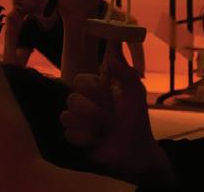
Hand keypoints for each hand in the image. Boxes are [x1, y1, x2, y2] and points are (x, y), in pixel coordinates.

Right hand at [62, 51, 170, 185]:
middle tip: (108, 120)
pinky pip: (68, 134)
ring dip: (89, 127)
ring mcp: (77, 120)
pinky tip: (97, 141)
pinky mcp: (74, 137)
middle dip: (92, 112)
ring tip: (103, 132)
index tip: (108, 98)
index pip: (79, 80)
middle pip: (71, 99)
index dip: (92, 90)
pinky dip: (86, 139)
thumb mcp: (135, 94)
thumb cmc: (136, 121)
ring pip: (66, 117)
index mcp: (96, 89)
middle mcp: (84, 102)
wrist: (137, 151)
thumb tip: (111, 52)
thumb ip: (126, 72)